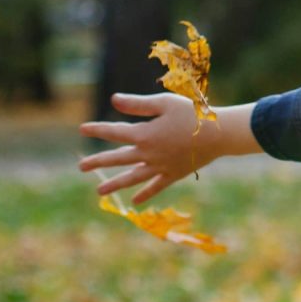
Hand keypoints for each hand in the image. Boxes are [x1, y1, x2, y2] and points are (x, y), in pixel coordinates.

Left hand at [79, 92, 210, 205]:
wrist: (219, 134)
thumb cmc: (193, 113)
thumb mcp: (164, 103)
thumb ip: (137, 104)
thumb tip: (113, 100)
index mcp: (144, 134)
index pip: (115, 132)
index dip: (98, 129)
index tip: (82, 129)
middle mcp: (148, 153)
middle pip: (118, 158)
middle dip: (98, 161)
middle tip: (81, 166)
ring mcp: (160, 166)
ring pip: (132, 177)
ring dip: (115, 183)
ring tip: (99, 192)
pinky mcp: (173, 174)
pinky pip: (156, 186)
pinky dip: (146, 193)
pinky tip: (135, 201)